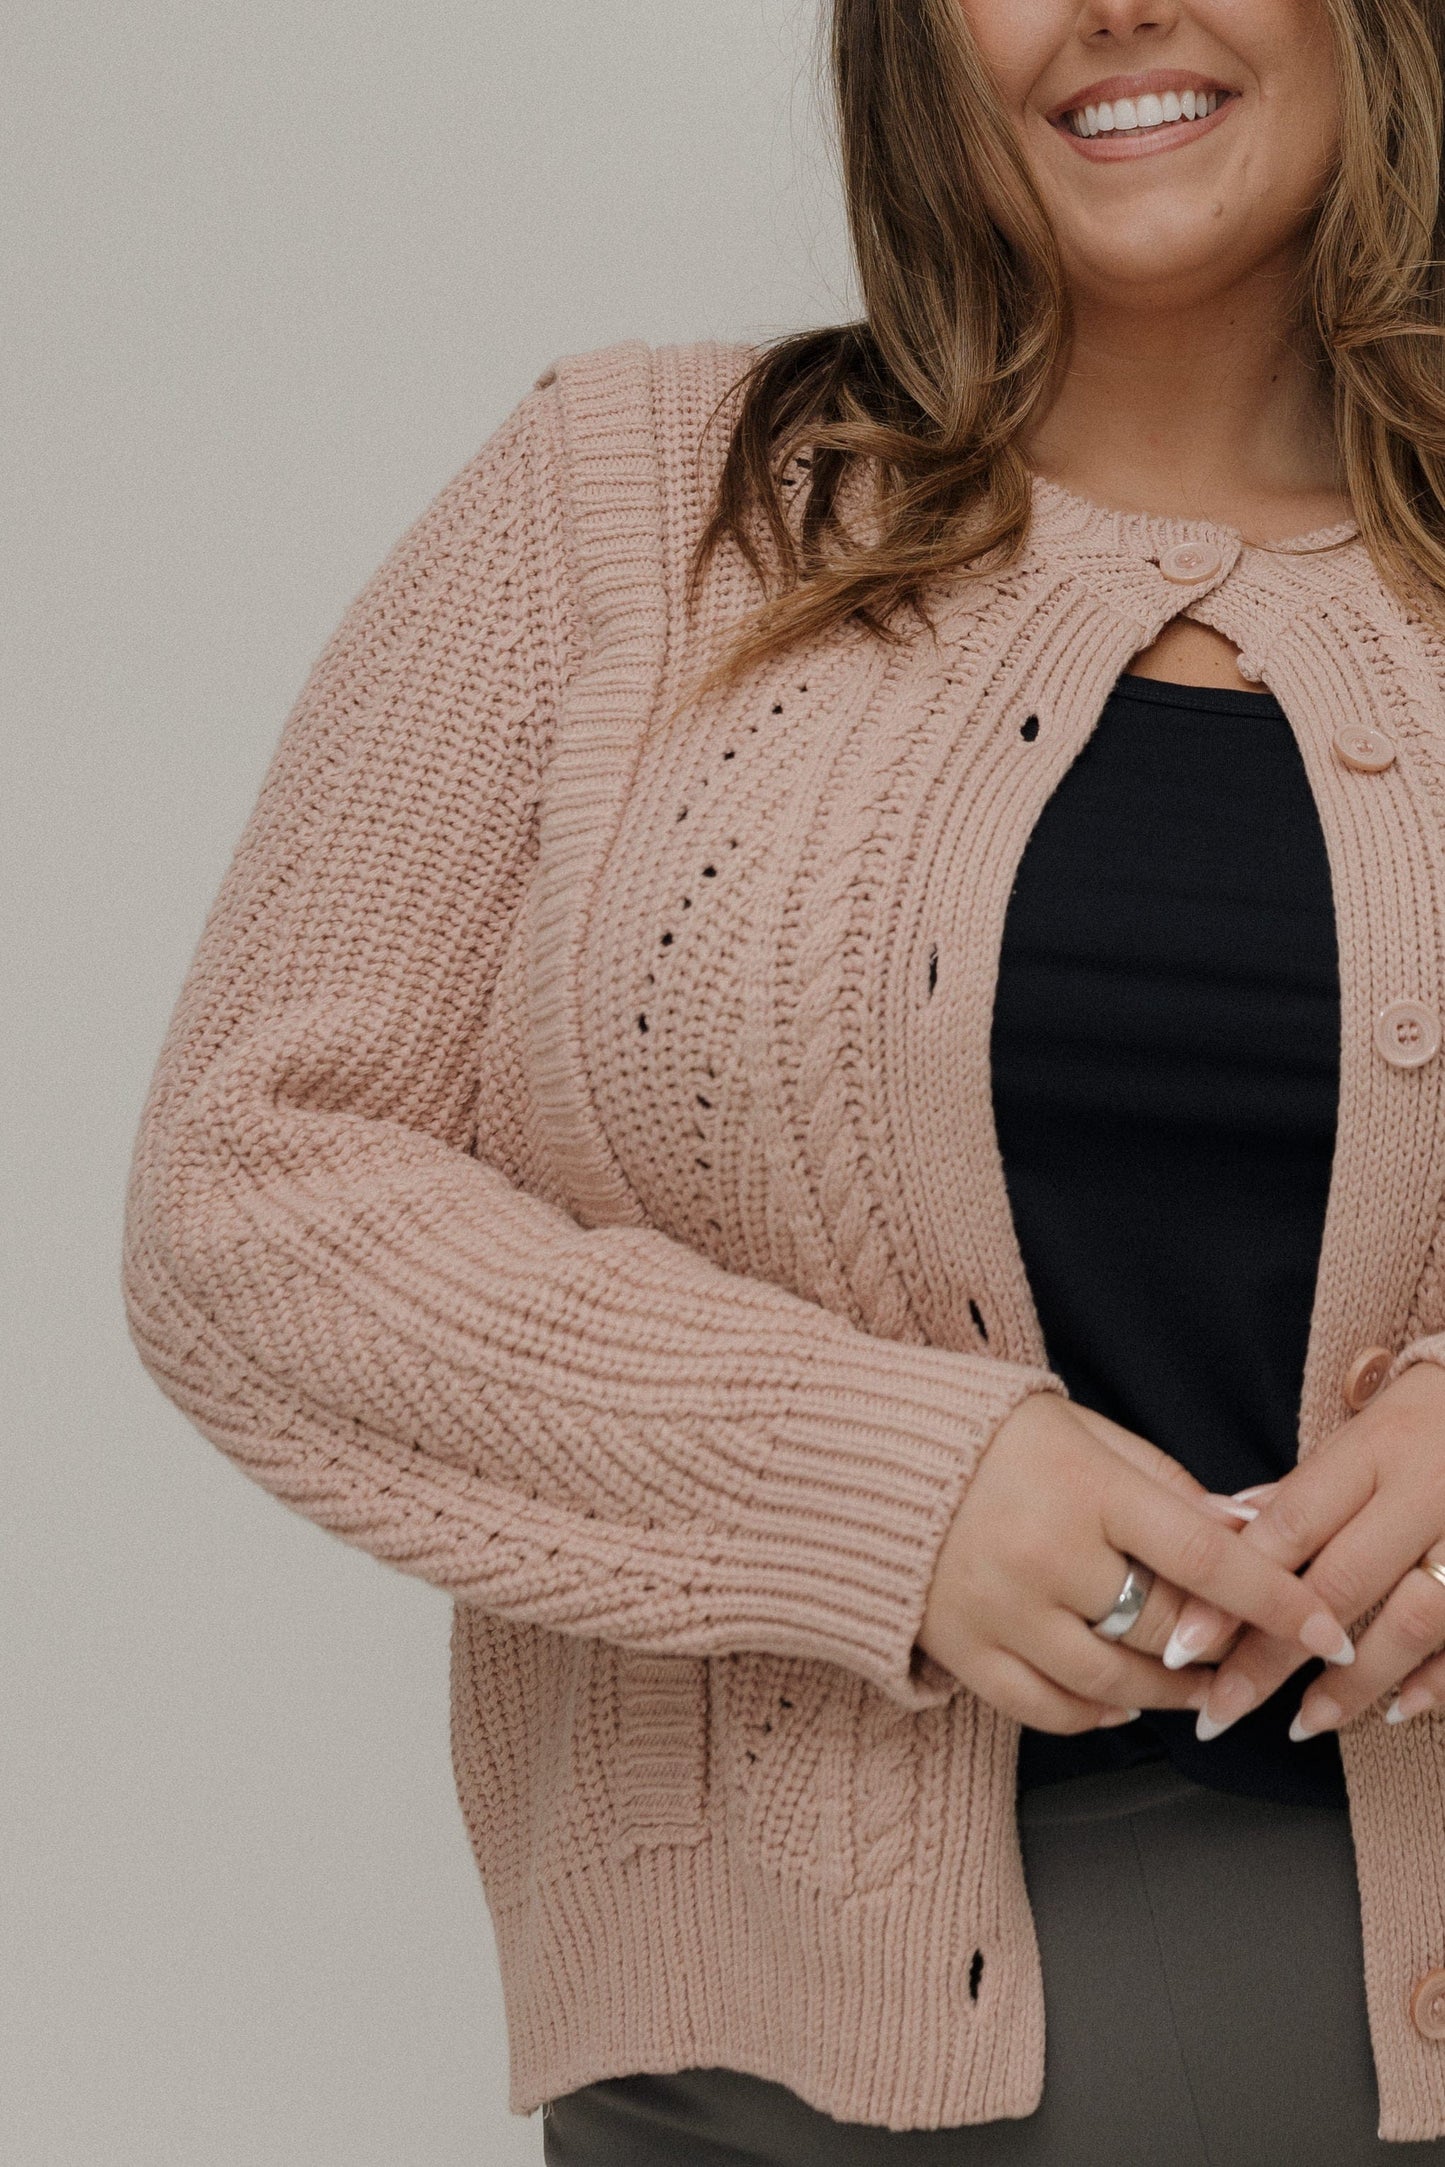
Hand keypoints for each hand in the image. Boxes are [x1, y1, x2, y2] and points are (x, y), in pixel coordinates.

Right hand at [915, 1389, 1354, 1733]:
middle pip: (1163, 1629)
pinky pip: (1049, 1710)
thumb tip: (1248, 1531)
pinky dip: (1097, 1715)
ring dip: (1169, 1692)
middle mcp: (1044, 1554)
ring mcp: (1000, 1610)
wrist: (859, 1456)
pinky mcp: (963, 1650)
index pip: (1204, 1557)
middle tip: (1247, 1648)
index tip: (1324, 1627)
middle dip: (1217, 1645)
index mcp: (1084, 1487)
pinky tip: (1120, 1701)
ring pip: (1114, 1685)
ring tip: (1196, 1683)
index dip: (1274, 1598)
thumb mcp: (1082, 1431)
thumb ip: (1165, 1484)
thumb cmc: (984, 1436)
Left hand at [1181, 1360, 1444, 1741]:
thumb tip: (1220, 1533)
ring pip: (1410, 1623)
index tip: (1184, 1644)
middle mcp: (1424, 1494)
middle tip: (1220, 1710)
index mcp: (1373, 1452)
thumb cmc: (1422, 1423)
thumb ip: (1298, 1494)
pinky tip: (1395, 1711)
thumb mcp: (1359, 1436)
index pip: (1291, 1526)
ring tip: (1302, 1724)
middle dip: (1274, 1657)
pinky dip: (1435, 1682)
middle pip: (1338, 1585)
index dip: (1234, 1588)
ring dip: (1352, 1685)